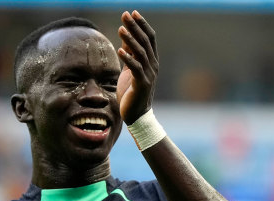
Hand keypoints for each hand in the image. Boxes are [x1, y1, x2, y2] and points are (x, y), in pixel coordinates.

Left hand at [116, 10, 157, 124]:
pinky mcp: (141, 84)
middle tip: (126, 14)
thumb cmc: (132, 92)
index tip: (132, 12)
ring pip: (141, 53)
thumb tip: (125, 35)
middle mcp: (153, 66)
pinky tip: (120, 50)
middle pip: (145, 42)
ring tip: (121, 28)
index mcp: (152, 61)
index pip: (149, 38)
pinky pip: (135, 68)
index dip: (142, 24)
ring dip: (131, 40)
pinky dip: (128, 58)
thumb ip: (129, 54)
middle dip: (135, 27)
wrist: (137, 115)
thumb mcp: (129, 69)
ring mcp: (149, 75)